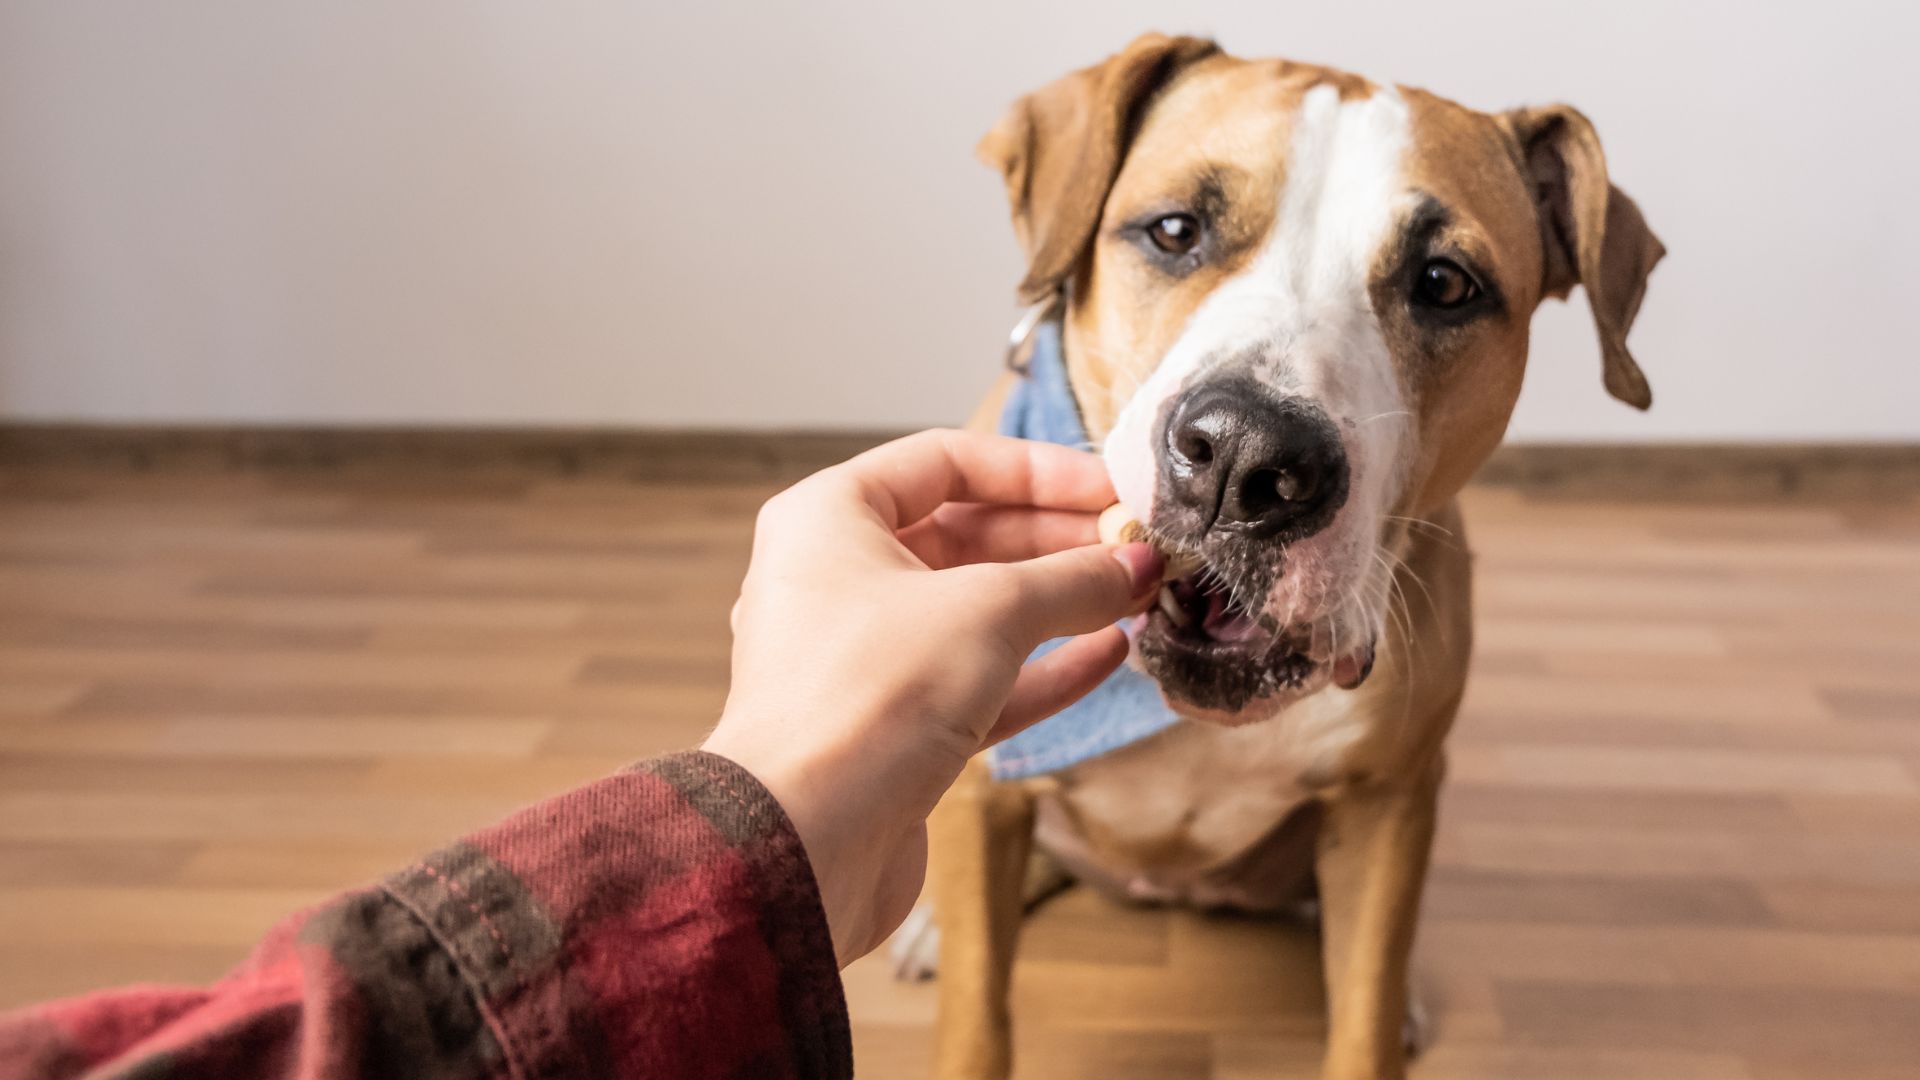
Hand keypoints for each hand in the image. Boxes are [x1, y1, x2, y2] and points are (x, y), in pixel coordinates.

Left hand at [702, 429, 1161, 964]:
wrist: (807, 843)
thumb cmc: (868, 698)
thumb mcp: (989, 611)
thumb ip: (1071, 580)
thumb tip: (1135, 564)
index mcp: (829, 520)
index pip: (945, 462)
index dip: (1036, 471)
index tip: (1111, 490)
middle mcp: (836, 580)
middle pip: (964, 535)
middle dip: (1057, 541)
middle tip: (1136, 549)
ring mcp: (863, 658)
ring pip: (976, 613)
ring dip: (1058, 605)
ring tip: (1136, 596)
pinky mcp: (891, 729)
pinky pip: (978, 680)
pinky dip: (1041, 667)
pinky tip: (1110, 655)